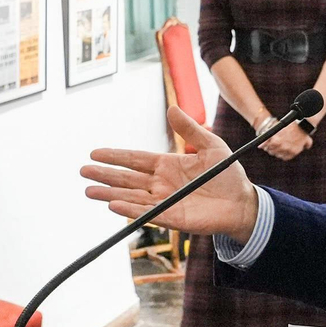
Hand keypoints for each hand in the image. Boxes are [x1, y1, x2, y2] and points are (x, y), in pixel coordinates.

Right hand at [83, 107, 261, 238]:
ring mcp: (165, 201)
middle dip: (105, 175)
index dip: (116, 156)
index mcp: (167, 165)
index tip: (95, 153)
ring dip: (110, 193)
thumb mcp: (211, 145)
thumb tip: (172, 109)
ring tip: (90, 190)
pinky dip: (130, 209)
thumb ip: (191, 129)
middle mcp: (161, 184)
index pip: (135, 159)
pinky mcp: (173, 218)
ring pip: (131, 197)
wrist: (242, 201)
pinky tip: (114, 204)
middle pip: (127, 179)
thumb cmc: (227, 174)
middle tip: (83, 171)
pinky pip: (148, 213)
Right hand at [260, 123, 312, 160]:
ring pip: (271, 149)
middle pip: (276, 153)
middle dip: (274, 150)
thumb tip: (307, 147)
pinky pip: (267, 144)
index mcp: (293, 153)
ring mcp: (280, 146)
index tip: (278, 149)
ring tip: (268, 143)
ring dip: (268, 147)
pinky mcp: (275, 140)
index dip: (280, 153)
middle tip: (272, 145)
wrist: (301, 123)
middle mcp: (286, 151)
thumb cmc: (303, 130)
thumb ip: (307, 145)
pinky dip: (263, 144)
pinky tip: (260, 145)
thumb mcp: (307, 140)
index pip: (284, 156)